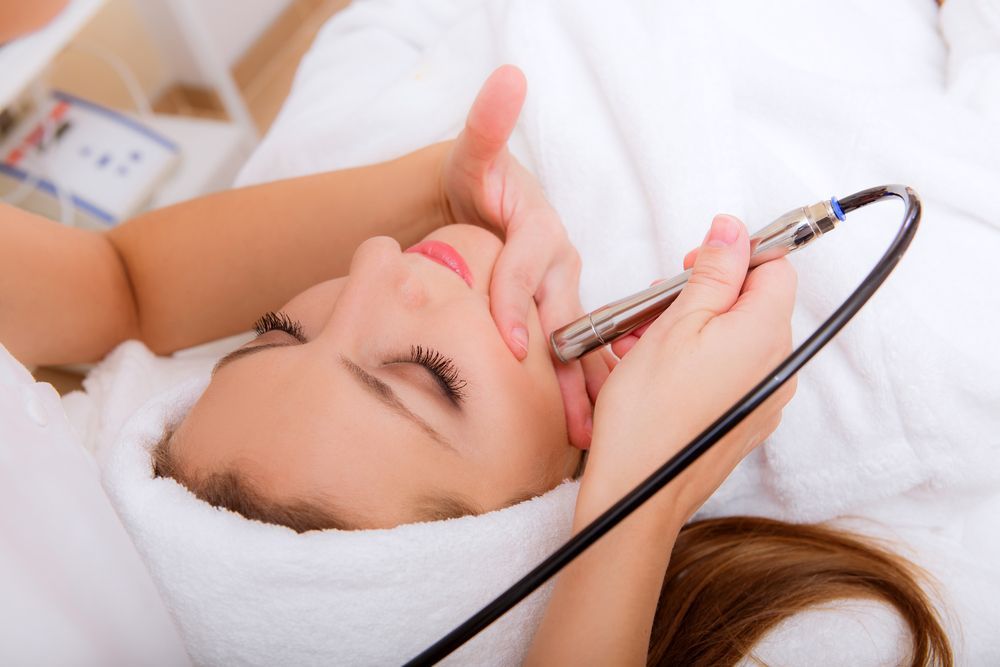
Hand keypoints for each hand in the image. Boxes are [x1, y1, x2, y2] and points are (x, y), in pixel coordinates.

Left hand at [441, 65, 598, 448]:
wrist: (479, 207)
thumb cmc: (473, 185)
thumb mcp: (472, 155)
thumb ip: (487, 124)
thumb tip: (507, 78)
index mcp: (541, 231)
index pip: (530, 268)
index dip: (519, 301)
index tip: (512, 345)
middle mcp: (560, 264)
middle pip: (567, 319)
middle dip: (569, 372)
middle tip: (572, 421)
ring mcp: (563, 292)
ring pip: (579, 344)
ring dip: (584, 391)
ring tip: (584, 439)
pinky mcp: (557, 312)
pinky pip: (573, 352)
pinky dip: (579, 389)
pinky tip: (579, 429)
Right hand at [582, 214, 797, 524]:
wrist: (640, 491)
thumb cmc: (649, 411)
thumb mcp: (675, 322)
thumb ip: (713, 271)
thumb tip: (734, 229)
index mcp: (766, 333)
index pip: (775, 268)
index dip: (733, 257)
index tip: (692, 265)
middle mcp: (777, 366)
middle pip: (752, 303)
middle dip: (702, 295)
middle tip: (654, 307)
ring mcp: (765, 398)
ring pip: (734, 337)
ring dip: (690, 328)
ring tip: (641, 342)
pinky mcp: (746, 420)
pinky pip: (729, 372)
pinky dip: (695, 360)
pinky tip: (655, 370)